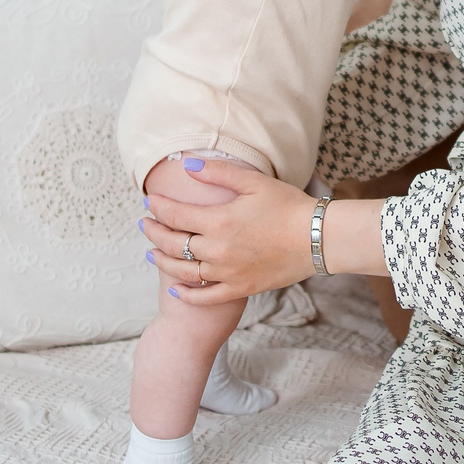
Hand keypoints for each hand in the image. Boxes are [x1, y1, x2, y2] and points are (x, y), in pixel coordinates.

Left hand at [140, 159, 316, 307]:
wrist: (318, 238)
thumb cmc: (289, 205)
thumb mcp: (254, 182)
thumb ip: (218, 173)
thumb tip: (187, 165)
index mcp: (219, 221)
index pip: (175, 215)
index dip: (158, 207)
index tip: (149, 201)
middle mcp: (218, 250)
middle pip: (174, 244)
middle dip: (154, 233)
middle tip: (145, 225)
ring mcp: (228, 273)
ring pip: (184, 272)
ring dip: (164, 261)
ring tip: (152, 253)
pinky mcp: (241, 288)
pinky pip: (207, 297)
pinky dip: (188, 295)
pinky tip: (176, 290)